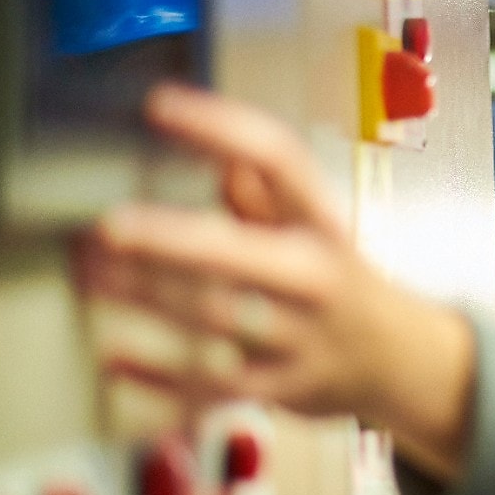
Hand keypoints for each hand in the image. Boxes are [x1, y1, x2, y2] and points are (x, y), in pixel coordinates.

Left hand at [71, 83, 473, 480]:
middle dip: (174, 241)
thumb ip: (268, 195)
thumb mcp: (319, 228)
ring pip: (219, 320)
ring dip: (150, 298)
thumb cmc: (341, 283)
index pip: (279, 160)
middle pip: (243, 253)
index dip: (222, 128)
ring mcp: (300, 336)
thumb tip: (222, 162)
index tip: (160, 106)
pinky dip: (163, 379)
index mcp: (322, 222)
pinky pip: (217, 387)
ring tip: (94, 276)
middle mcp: (315, 276)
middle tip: (111, 227)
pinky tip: (116, 360)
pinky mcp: (281, 389)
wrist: (400, 360)